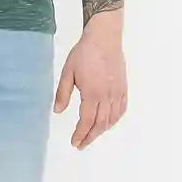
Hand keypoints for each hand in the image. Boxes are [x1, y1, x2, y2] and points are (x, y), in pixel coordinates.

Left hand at [53, 30, 127, 149]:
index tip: (75, 142)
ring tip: (92, 135)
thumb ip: (63, 93)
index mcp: (92, 93)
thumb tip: (57, 111)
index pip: (86, 121)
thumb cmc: (85, 53)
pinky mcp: (123, 88)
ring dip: (102, 131)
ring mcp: (117, 92)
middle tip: (82, 144)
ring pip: (112, 119)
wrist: (104, 38)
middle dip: (90, 137)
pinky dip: (115, 120)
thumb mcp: (68, 72)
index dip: (80, 134)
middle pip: (100, 124)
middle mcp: (107, 96)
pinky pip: (121, 110)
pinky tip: (108, 123)